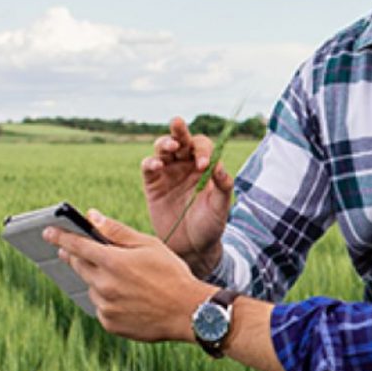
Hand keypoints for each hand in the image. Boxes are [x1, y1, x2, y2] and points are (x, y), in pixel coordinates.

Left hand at [45, 211, 210, 342]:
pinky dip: (109, 301)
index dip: (60, 237)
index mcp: (113, 262)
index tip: (47, 232)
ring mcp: (106, 307)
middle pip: (79, 266)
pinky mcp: (110, 324)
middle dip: (75, 257)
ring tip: (126, 282)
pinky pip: (101, 308)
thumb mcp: (149, 245)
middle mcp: (104, 285)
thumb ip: (117, 231)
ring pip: (91, 288)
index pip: (77, 245)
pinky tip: (130, 300)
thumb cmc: (172, 274)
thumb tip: (91, 216)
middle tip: (76, 252)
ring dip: (99, 281)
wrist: (189, 313)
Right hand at [141, 116, 233, 271]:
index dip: (203, 151)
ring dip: (164, 144)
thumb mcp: (221, 207)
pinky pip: (148, 167)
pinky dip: (150, 163)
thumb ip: (223, 186)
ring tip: (169, 147)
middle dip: (179, 130)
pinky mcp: (153, 184)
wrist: (193, 247)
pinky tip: (156, 165)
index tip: (203, 165)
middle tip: (178, 123)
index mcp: (205, 166)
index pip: (203, 147)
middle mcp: (186, 165)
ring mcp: (168, 173)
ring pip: (162, 149)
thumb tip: (219, 165)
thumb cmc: (210, 225)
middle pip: (181, 140)